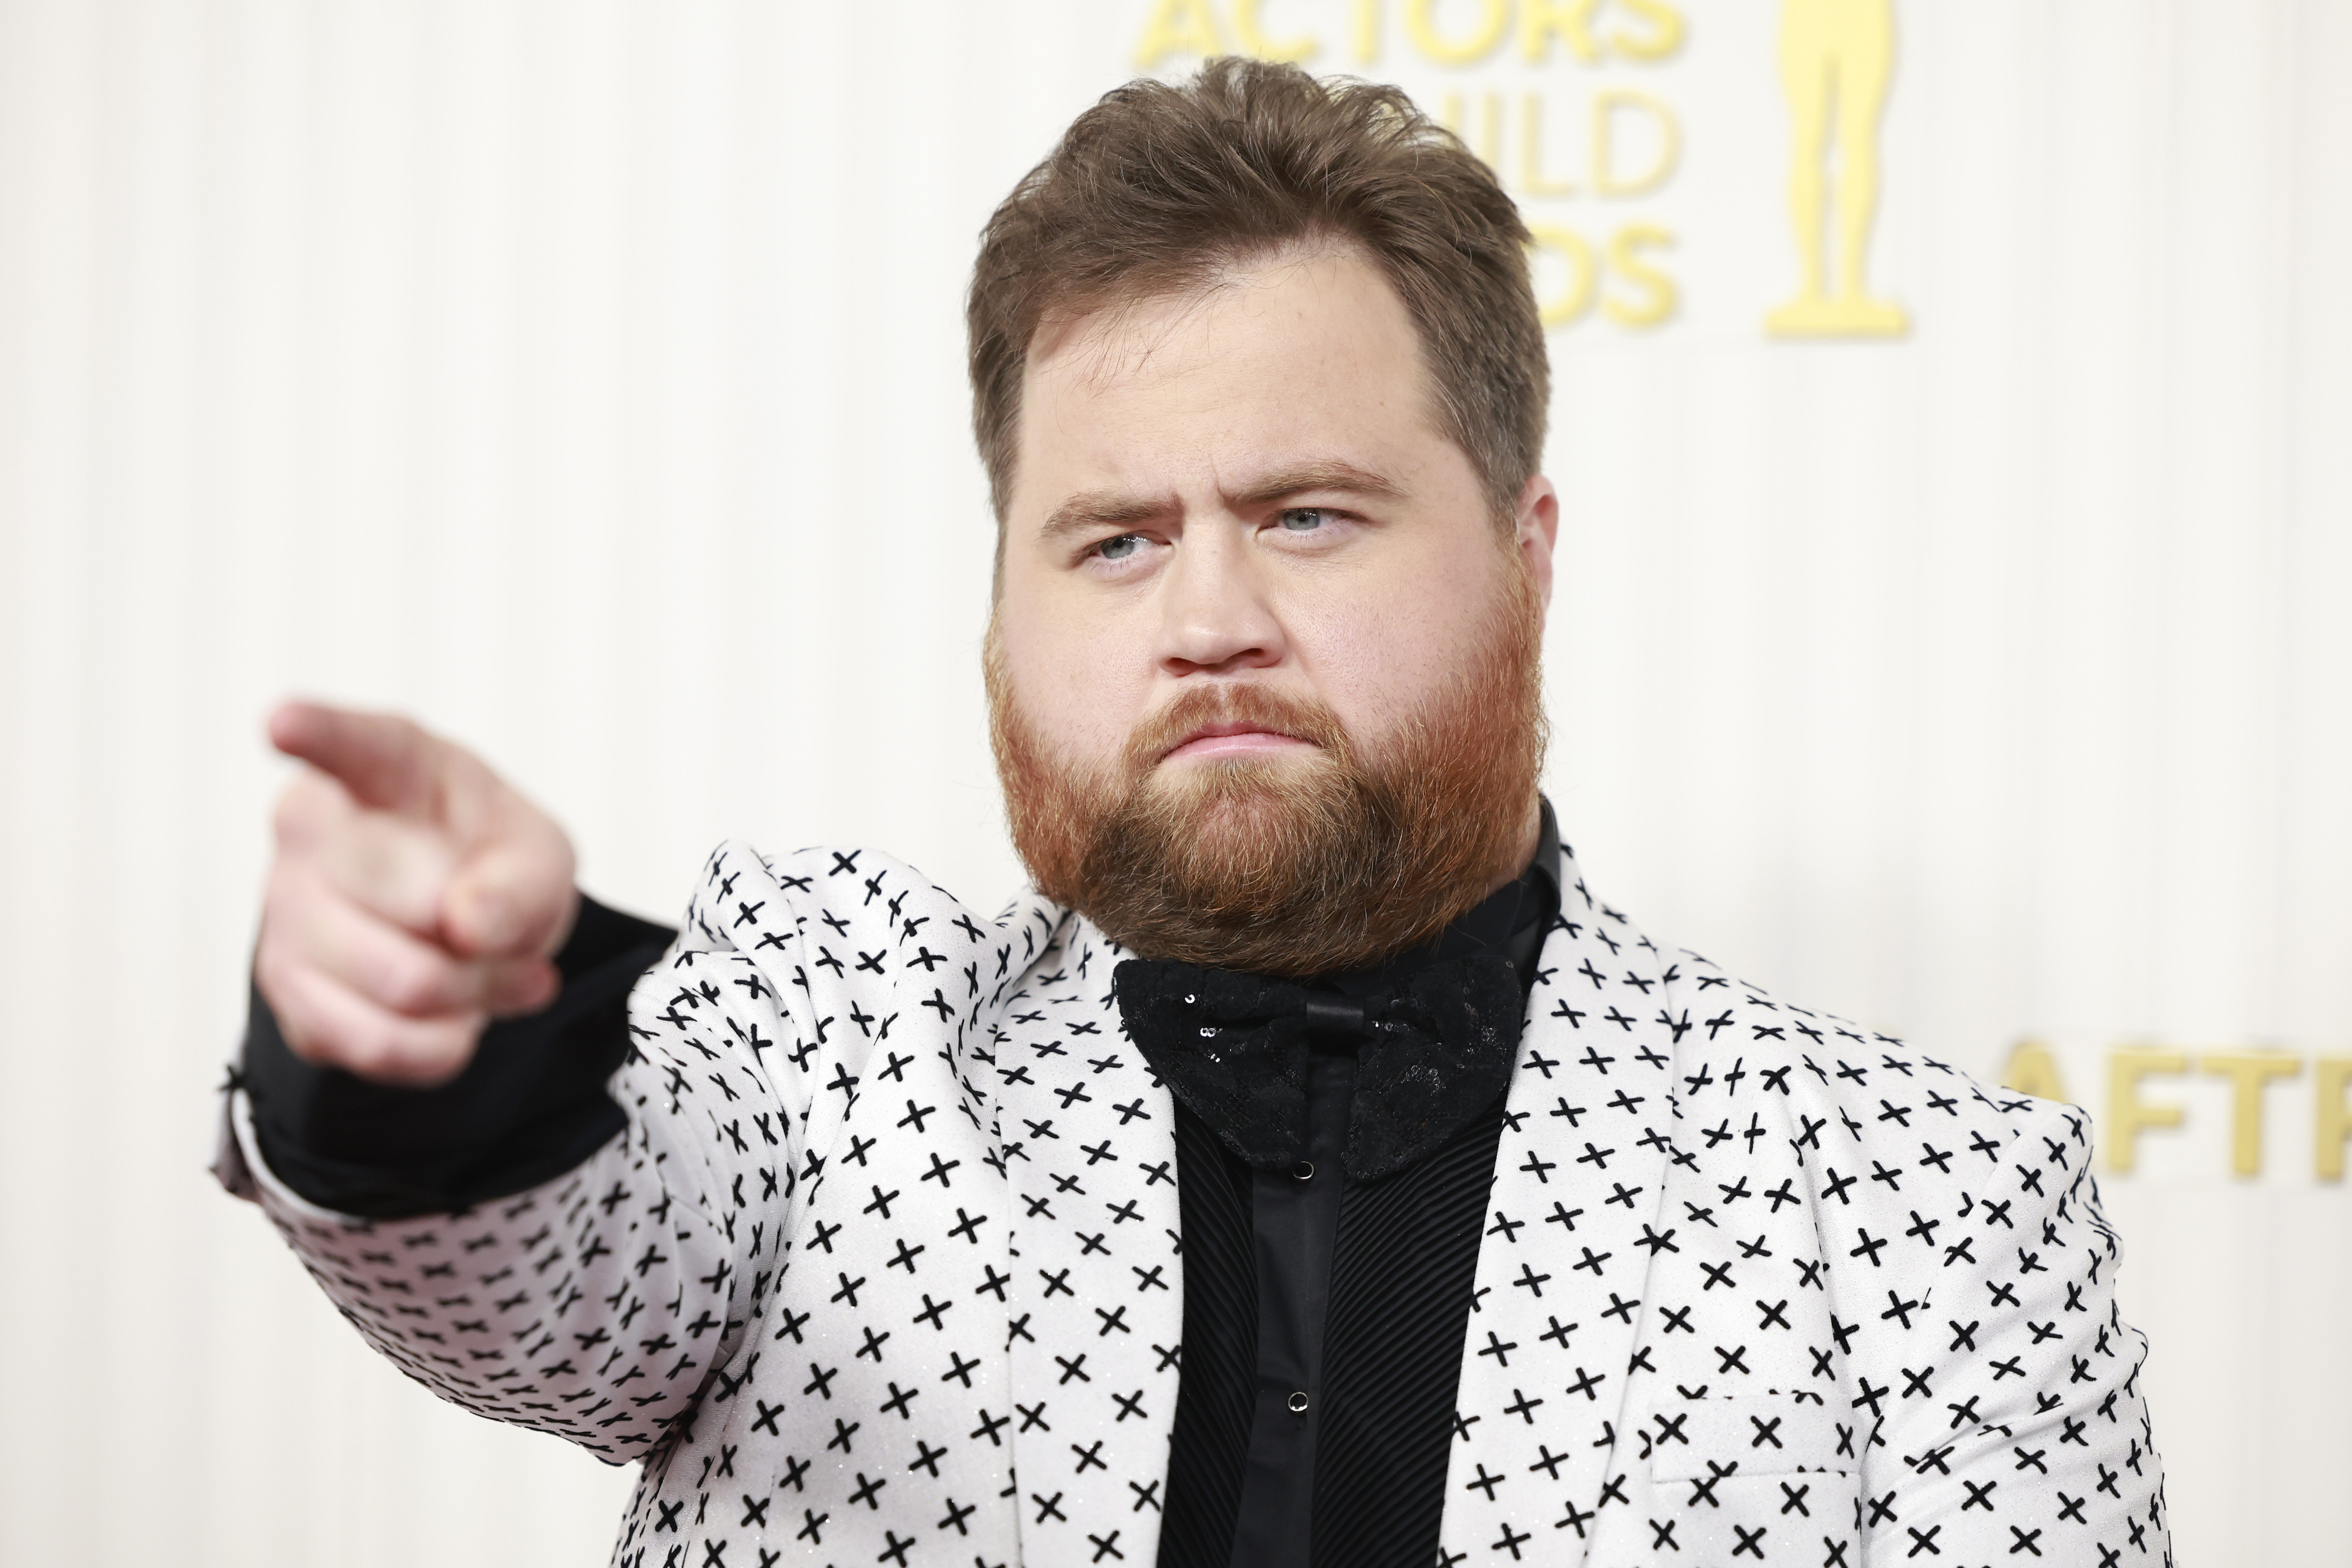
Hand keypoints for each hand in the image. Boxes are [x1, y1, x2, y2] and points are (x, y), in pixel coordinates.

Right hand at [255, 701, 579, 1085]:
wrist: (461, 921)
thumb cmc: (491, 860)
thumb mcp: (540, 855)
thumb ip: (522, 879)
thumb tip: (467, 924)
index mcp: (380, 766)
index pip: (344, 744)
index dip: (316, 732)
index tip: (284, 722)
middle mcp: (310, 830)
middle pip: (401, 896)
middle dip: (482, 935)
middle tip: (503, 934)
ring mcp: (286, 912)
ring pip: (396, 982)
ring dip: (471, 996)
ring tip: (491, 975)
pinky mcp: (289, 993)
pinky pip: (375, 1043)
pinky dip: (442, 1046)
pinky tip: (458, 1018)